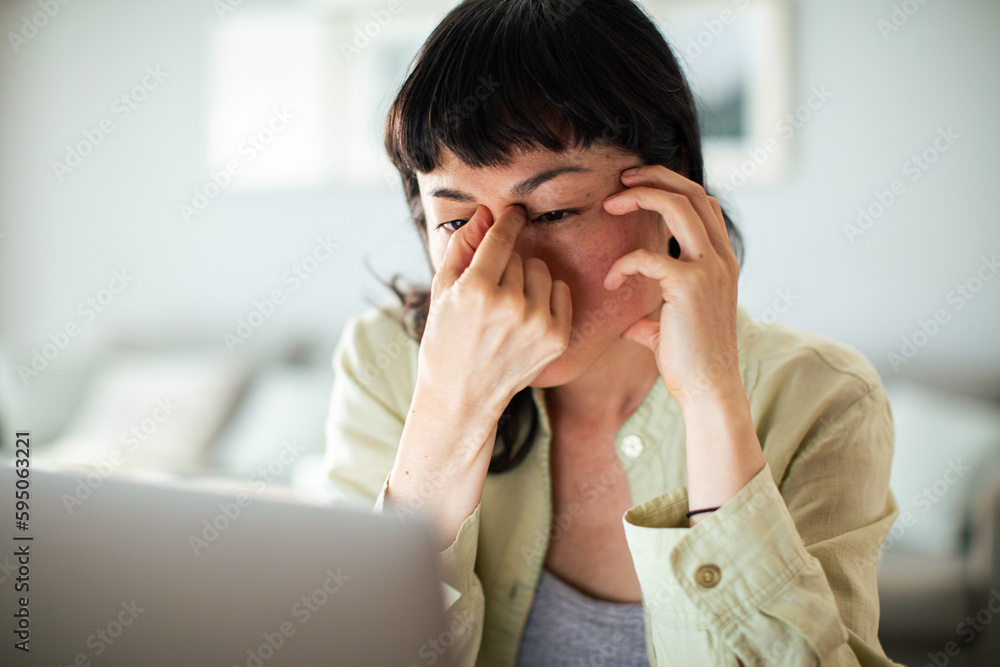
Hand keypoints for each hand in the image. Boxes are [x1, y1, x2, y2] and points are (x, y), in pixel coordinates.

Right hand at [419, 203, 572, 418]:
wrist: (461, 396)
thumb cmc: (445, 341)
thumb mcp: (442, 291)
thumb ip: (463, 247)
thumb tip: (485, 213)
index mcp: (476, 291)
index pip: (501, 239)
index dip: (507, 221)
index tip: (513, 212)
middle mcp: (510, 306)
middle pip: (518, 256)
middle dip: (504, 266)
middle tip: (489, 293)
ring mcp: (537, 324)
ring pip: (541, 271)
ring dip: (526, 280)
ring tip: (507, 306)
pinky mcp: (557, 339)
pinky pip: (561, 291)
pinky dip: (546, 297)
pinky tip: (526, 317)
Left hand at [602, 165, 742, 407]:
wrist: (708, 391)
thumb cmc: (689, 365)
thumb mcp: (673, 332)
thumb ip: (655, 318)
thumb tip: (632, 323)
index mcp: (721, 262)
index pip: (704, 204)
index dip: (672, 186)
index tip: (636, 187)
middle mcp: (721, 259)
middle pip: (693, 192)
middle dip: (654, 177)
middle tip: (619, 180)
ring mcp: (710, 269)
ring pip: (679, 206)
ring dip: (641, 197)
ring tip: (610, 203)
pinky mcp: (690, 285)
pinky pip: (649, 257)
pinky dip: (624, 263)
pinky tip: (611, 281)